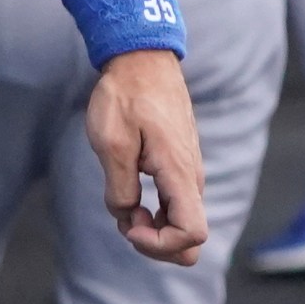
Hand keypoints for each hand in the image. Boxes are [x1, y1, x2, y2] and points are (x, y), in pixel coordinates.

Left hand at [84, 49, 207, 265]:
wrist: (141, 59)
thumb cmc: (125, 95)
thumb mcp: (111, 143)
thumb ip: (120, 188)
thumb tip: (127, 216)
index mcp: (178, 172)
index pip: (192, 234)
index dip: (160, 244)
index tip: (129, 225)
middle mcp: (191, 176)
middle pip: (193, 238)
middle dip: (159, 244)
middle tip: (127, 221)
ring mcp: (188, 170)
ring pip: (184, 222)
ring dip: (155, 227)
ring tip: (124, 205)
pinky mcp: (180, 165)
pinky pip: (177, 204)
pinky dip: (157, 212)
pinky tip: (131, 193)